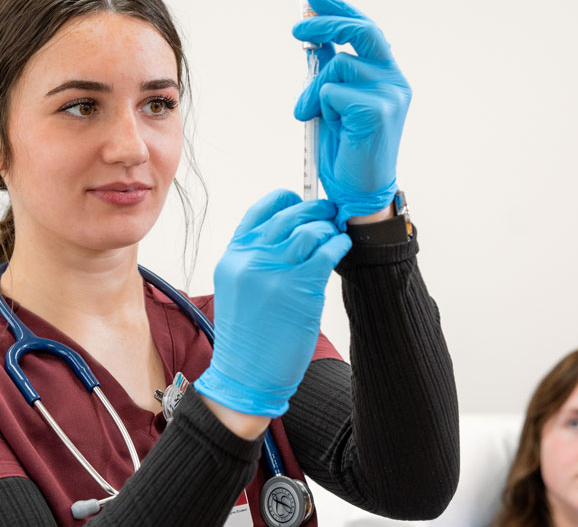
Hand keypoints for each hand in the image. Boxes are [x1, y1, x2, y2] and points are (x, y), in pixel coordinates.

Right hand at [194, 189, 352, 416]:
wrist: (245, 376)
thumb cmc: (247, 337)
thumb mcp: (237, 289)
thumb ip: (255, 260)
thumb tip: (290, 237)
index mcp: (234, 256)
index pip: (262, 210)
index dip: (287, 201)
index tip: (302, 203)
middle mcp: (251, 259)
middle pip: (290, 215)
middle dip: (316, 210)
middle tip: (330, 213)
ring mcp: (275, 273)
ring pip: (311, 230)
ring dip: (329, 228)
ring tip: (336, 234)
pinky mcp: (300, 289)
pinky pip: (326, 252)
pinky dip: (339, 244)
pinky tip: (342, 247)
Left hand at [294, 0, 409, 226]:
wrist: (358, 195)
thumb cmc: (348, 151)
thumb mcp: (335, 102)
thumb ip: (331, 71)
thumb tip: (314, 40)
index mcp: (388, 76)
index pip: (366, 30)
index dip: (340, 10)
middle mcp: (395, 81)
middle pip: (361, 32)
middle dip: (326, 25)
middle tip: (296, 30)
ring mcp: (390, 95)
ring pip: (337, 66)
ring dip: (312, 89)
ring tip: (311, 114)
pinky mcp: (377, 110)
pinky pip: (332, 91)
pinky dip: (319, 106)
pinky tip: (328, 128)